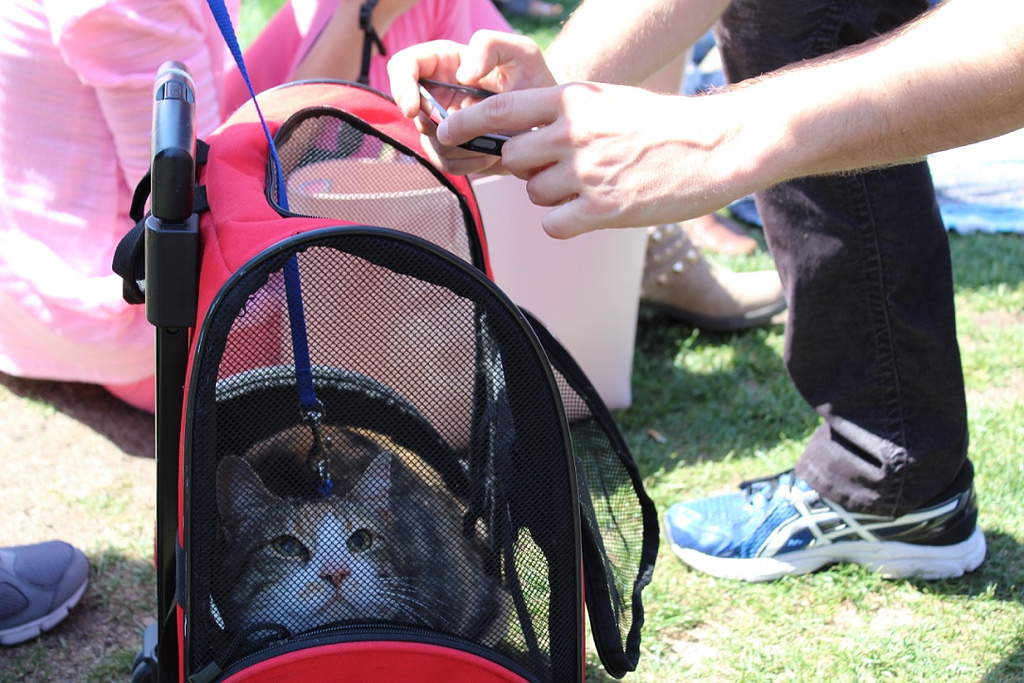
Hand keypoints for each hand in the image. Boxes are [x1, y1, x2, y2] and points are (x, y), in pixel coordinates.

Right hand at [387, 31, 555, 173]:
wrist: (550, 120)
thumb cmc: (535, 80)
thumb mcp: (521, 52)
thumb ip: (489, 45)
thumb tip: (461, 74)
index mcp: (445, 62)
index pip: (404, 66)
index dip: (401, 86)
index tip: (414, 108)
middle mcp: (439, 93)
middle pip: (414, 112)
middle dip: (437, 125)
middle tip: (469, 129)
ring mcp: (445, 123)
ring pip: (429, 141)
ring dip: (458, 147)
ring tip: (491, 143)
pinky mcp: (456, 150)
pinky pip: (446, 164)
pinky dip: (466, 165)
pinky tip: (490, 157)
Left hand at [438, 81, 750, 237]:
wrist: (716, 146)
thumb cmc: (663, 124)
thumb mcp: (608, 102)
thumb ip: (565, 114)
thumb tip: (525, 132)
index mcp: (572, 101)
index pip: (500, 109)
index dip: (466, 123)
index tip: (446, 133)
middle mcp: (573, 135)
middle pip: (513, 161)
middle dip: (527, 171)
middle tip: (558, 170)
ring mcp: (587, 173)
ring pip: (534, 195)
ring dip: (552, 196)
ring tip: (591, 187)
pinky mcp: (603, 210)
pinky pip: (553, 224)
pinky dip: (564, 223)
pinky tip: (591, 212)